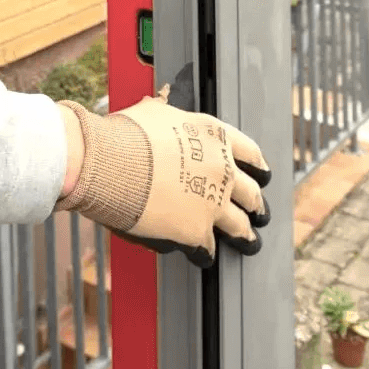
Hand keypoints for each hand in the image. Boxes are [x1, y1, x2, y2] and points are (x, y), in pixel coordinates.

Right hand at [55, 87, 271, 268]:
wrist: (107, 162)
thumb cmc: (123, 134)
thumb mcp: (154, 113)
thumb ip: (169, 118)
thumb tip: (159, 112)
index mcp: (214, 136)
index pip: (250, 152)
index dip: (257, 166)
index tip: (261, 174)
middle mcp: (222, 169)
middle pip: (252, 192)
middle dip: (257, 204)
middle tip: (259, 211)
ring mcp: (213, 202)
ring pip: (241, 226)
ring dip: (245, 236)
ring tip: (248, 242)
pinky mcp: (197, 231)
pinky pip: (209, 248)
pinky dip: (205, 254)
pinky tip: (202, 256)